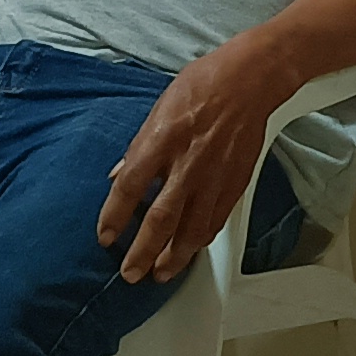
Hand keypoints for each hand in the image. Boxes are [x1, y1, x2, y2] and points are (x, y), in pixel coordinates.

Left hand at [99, 46, 301, 282]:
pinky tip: (189, 250)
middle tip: (130, 273)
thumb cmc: (203, 85)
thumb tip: (120, 176)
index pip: (130, 188)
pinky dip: (200, 240)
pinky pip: (215, 221)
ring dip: (173, 257)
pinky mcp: (234, 184)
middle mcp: (187, 163)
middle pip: (160, 219)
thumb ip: (139, 147)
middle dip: (143, 252)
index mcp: (161, 141)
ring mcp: (213, 177)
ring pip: (191, 229)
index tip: (106, 237)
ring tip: (160, 274)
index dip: (114, 217)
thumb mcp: (158, 109)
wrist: (249, 81)